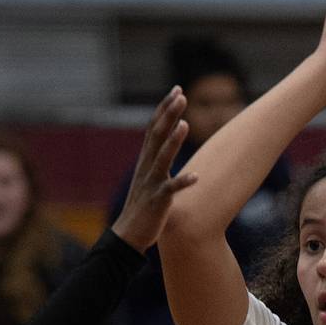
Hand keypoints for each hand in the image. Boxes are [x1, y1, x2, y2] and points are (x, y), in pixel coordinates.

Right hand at [112, 89, 198, 252]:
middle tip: (181, 95)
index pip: (154, 127)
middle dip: (169, 114)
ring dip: (174, 141)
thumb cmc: (143, 206)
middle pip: (157, 135)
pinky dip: (182, 182)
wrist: (128, 234)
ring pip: (162, 158)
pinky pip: (170, 190)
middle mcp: (147, 167)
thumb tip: (168, 141)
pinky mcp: (157, 201)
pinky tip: (196, 177)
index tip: (177, 89)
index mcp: (146, 160)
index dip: (165, 108)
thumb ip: (159, 159)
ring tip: (185, 124)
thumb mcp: (150, 177)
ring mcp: (151, 183)